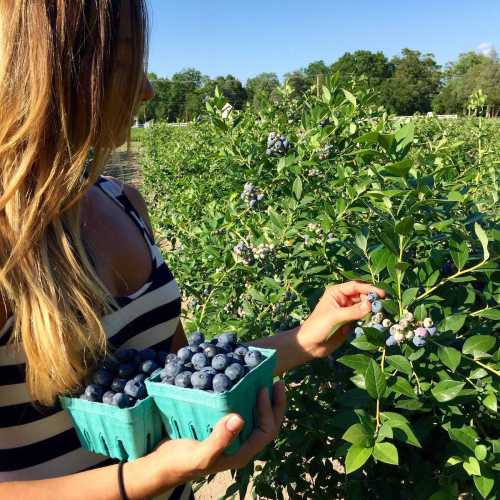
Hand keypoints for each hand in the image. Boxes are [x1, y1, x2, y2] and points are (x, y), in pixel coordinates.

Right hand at [145, 381, 286, 492]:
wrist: (162, 464)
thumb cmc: (181, 462)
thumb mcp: (200, 454)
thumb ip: (219, 440)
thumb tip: (239, 418)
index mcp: (241, 453)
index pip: (266, 431)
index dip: (268, 410)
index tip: (263, 388)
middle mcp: (241, 445)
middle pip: (267, 425)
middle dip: (275, 404)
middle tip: (277, 381)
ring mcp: (233, 437)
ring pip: (257, 418)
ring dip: (264, 401)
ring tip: (266, 381)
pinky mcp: (222, 428)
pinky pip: (242, 413)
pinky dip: (247, 399)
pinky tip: (242, 387)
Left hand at [297, 280, 384, 357]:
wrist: (310, 345)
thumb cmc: (317, 326)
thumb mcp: (334, 317)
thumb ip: (353, 311)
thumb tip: (370, 305)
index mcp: (336, 292)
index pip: (356, 286)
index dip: (369, 289)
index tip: (382, 294)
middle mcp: (343, 300)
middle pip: (362, 297)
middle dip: (372, 302)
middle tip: (382, 309)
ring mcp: (347, 311)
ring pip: (364, 309)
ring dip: (371, 313)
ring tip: (379, 318)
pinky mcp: (350, 323)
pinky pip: (363, 320)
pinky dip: (367, 322)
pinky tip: (370, 326)